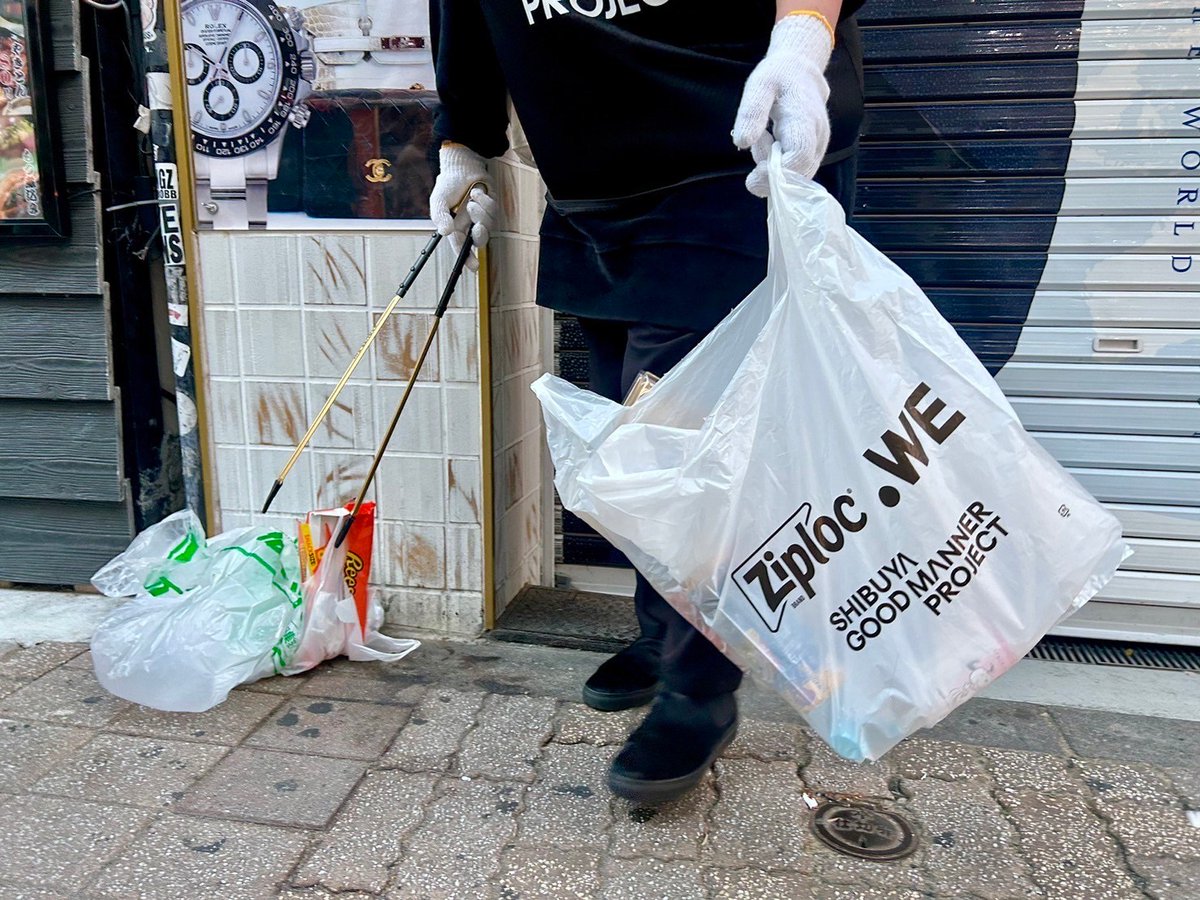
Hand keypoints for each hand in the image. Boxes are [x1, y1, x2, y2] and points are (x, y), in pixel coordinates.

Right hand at [429, 144, 496, 271]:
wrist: (460, 167)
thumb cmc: (448, 185)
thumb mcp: (438, 201)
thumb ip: (440, 217)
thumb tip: (445, 232)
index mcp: (456, 228)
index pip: (462, 247)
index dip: (468, 259)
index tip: (474, 267)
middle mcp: (470, 225)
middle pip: (480, 240)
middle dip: (480, 235)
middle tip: (476, 228)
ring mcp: (483, 216)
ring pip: (488, 224)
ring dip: (480, 212)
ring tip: (471, 199)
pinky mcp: (492, 206)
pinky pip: (493, 209)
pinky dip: (484, 200)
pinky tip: (476, 192)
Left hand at [732, 13, 833, 196]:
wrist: (801, 73)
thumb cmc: (777, 78)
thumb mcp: (758, 86)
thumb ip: (751, 113)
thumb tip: (742, 142)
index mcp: (804, 119)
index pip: (799, 158)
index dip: (776, 173)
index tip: (754, 172)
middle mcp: (818, 137)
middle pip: (798, 176)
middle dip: (770, 176)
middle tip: (757, 145)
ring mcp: (819, 148)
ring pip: (796, 179)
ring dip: (773, 170)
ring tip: (765, 138)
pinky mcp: (814, 154)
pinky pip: (795, 174)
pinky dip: (779, 168)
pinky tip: (773, 146)